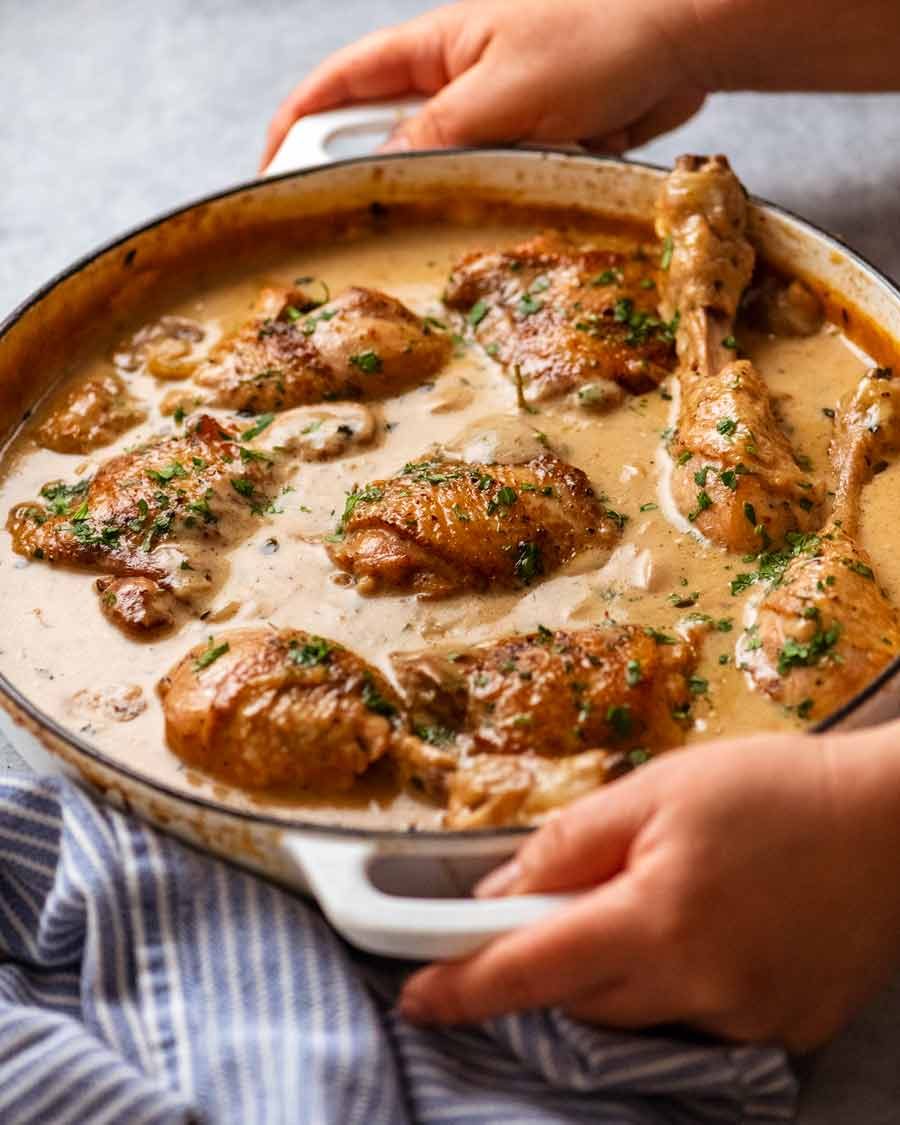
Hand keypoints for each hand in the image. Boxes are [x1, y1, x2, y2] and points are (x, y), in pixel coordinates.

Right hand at [261, 0, 708, 168]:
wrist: (684, 38)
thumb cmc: (598, 36)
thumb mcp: (502, 90)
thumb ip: (436, 135)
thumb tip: (379, 171)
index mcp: (433, 51)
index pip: (339, 86)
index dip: (295, 128)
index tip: (271, 176)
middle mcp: (456, 83)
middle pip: (388, 140)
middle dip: (387, 181)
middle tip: (383, 223)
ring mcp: (496, 116)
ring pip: (450, 173)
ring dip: (468, 191)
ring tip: (488, 194)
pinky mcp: (535, 144)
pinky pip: (504, 183)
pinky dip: (516, 192)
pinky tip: (540, 185)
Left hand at [398, 725, 899, 1050]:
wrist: (894, 823)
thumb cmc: (775, 787)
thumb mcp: (661, 788)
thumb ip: (573, 842)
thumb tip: (502, 890)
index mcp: (658, 919)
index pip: (534, 967)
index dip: (466, 985)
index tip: (416, 997)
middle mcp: (701, 988)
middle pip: (583, 995)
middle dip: (554, 956)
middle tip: (569, 902)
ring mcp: (748, 1021)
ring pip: (638, 1013)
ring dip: (618, 969)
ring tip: (663, 898)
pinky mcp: (785, 1031)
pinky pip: (699, 1018)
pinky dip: (679, 981)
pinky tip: (714, 929)